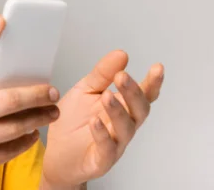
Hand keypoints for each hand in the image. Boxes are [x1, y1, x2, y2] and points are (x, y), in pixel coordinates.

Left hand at [41, 50, 164, 187]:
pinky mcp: (101, 160)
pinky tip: (95, 122)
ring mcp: (115, 144)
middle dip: (133, 93)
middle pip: (139, 110)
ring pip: (125, 129)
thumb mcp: (85, 91)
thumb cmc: (73, 122)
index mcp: (122, 107)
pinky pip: (107, 148)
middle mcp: (123, 125)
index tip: (157, 68)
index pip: (143, 94)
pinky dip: (102, 135)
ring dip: (118, 111)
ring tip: (107, 96)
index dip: (152, 83)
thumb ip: (102, 74)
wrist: (56, 154)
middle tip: (122, 77)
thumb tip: (121, 54)